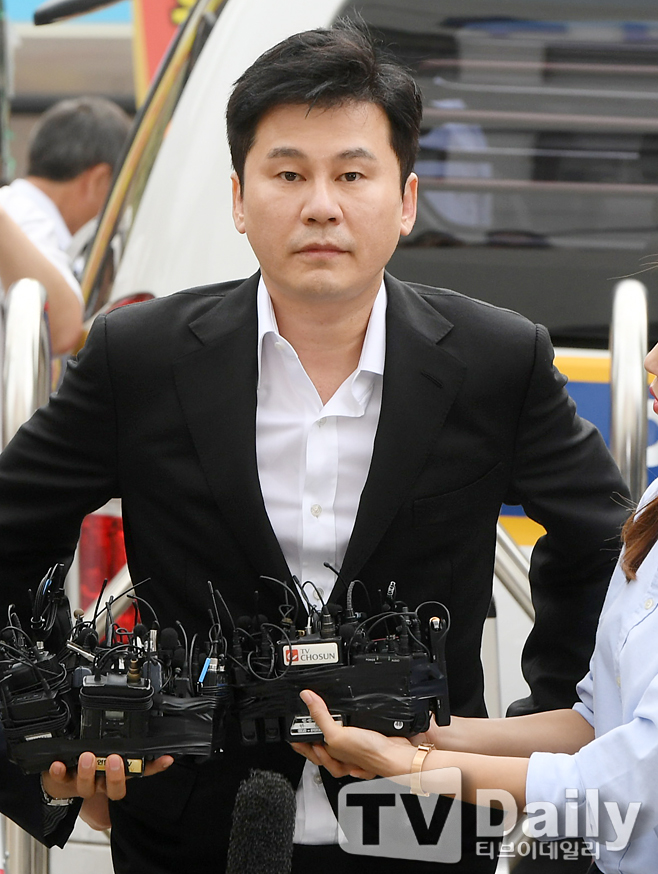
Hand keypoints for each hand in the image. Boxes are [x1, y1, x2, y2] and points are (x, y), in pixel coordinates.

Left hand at [42, 752, 173, 829]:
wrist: (59, 783)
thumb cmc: (90, 765)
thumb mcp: (109, 754)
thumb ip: (126, 745)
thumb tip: (151, 730)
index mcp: (116, 777)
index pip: (139, 773)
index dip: (153, 768)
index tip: (164, 757)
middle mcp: (102, 784)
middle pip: (114, 789)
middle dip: (116, 775)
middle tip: (114, 759)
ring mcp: (82, 785)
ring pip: (88, 787)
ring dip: (88, 772)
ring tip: (87, 757)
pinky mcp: (62, 783)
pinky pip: (60, 780)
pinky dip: (58, 772)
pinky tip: (58, 764)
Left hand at [290, 690, 414, 779]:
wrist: (395, 754)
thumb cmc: (368, 753)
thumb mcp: (337, 734)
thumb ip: (321, 716)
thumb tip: (307, 698)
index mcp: (332, 756)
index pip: (310, 751)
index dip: (299, 742)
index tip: (291, 733)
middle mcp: (342, 756)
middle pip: (322, 749)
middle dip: (312, 741)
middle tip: (303, 729)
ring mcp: (354, 751)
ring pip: (338, 745)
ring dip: (330, 738)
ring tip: (323, 727)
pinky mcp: (365, 742)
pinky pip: (353, 740)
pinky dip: (350, 735)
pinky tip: (351, 730)